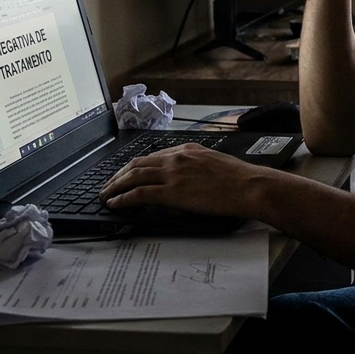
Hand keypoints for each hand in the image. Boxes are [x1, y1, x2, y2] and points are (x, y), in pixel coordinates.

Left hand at [98, 144, 266, 218]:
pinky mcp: (172, 191)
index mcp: (187, 150)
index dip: (134, 166)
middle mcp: (176, 157)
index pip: (152, 156)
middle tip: (108, 185)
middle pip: (137, 163)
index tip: (126, 173)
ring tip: (105, 195)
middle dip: (118, 175)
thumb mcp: (214, 163)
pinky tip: (116, 204)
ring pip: (134, 176)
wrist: (249, 186)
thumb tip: (185, 179)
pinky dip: (124, 198)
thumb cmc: (239, 179)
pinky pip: (140, 193)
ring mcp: (173, 173)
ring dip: (115, 186)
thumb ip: (195, 166)